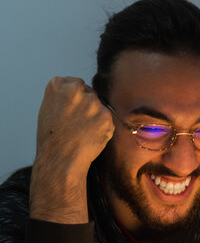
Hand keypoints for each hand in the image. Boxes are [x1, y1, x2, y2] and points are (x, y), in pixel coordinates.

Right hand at [29, 77, 113, 223]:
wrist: (61, 158)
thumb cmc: (52, 138)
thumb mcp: (48, 109)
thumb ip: (63, 96)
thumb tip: (78, 92)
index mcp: (58, 85)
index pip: (76, 84)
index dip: (76, 99)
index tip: (72, 109)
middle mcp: (76, 90)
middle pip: (90, 93)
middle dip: (88, 106)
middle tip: (77, 124)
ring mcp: (93, 103)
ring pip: (100, 107)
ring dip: (96, 117)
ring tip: (82, 131)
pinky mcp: (106, 115)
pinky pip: (108, 119)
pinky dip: (103, 128)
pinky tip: (91, 136)